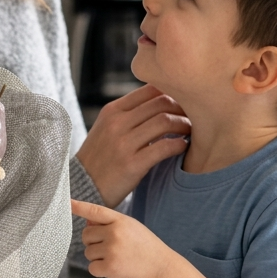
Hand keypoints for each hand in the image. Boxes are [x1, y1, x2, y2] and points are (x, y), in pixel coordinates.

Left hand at [71, 199, 168, 277]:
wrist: (162, 269)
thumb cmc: (147, 248)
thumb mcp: (132, 229)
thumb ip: (111, 224)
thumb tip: (88, 223)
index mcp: (121, 220)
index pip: (94, 211)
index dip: (79, 207)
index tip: (67, 203)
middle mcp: (114, 232)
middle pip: (86, 235)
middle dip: (93, 242)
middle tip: (109, 249)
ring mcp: (111, 249)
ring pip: (88, 252)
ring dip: (97, 258)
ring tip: (117, 259)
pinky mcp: (110, 267)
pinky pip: (91, 267)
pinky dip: (100, 270)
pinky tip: (115, 269)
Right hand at [76, 85, 189, 206]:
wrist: (82, 187)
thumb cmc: (101, 158)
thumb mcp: (107, 128)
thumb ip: (129, 114)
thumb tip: (162, 100)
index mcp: (112, 111)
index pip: (150, 90)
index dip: (173, 93)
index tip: (184, 103)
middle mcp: (117, 123)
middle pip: (161, 103)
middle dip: (183, 108)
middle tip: (194, 116)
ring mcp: (123, 144)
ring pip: (165, 122)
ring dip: (184, 125)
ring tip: (191, 132)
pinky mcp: (131, 164)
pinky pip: (164, 147)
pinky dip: (179, 145)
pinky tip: (183, 147)